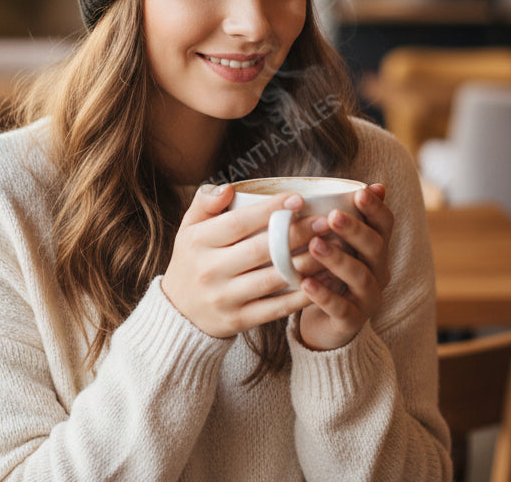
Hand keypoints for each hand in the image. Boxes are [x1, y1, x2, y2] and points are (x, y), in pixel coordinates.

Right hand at [161, 183, 324, 338]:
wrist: (178, 312)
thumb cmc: (192, 260)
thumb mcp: (189, 228)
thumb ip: (205, 203)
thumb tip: (229, 188)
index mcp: (198, 242)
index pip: (239, 222)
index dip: (270, 210)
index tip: (299, 199)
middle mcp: (210, 270)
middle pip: (262, 249)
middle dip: (298, 234)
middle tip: (324, 222)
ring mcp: (225, 298)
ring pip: (274, 278)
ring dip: (307, 263)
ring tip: (332, 248)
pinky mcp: (239, 320)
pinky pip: (277, 307)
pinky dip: (304, 294)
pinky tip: (325, 280)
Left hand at [297, 184, 393, 350]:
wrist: (326, 324)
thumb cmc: (331, 274)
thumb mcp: (340, 244)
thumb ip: (345, 218)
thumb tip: (365, 185)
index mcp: (376, 250)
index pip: (385, 225)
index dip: (375, 208)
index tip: (359, 192)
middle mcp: (378, 272)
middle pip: (376, 248)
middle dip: (355, 230)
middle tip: (332, 215)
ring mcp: (367, 298)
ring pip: (360, 277)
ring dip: (338, 259)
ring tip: (314, 245)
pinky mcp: (350, 321)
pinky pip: (340, 308)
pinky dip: (323, 295)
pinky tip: (305, 283)